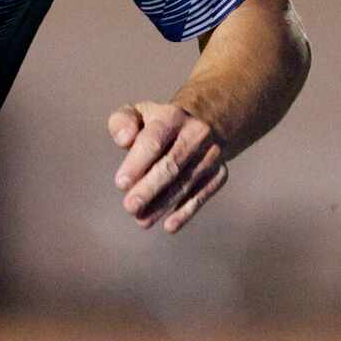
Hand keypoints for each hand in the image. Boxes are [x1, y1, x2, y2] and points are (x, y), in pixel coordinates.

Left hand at [106, 100, 230, 232]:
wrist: (202, 124)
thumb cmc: (157, 125)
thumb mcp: (138, 114)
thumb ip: (122, 122)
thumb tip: (124, 140)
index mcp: (172, 117)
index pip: (153, 141)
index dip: (137, 163)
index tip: (120, 184)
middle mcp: (196, 133)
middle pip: (171, 164)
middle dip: (149, 188)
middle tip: (130, 207)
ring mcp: (211, 154)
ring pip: (185, 183)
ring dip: (162, 205)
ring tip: (141, 220)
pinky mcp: (219, 173)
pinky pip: (202, 195)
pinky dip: (186, 212)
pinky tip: (169, 226)